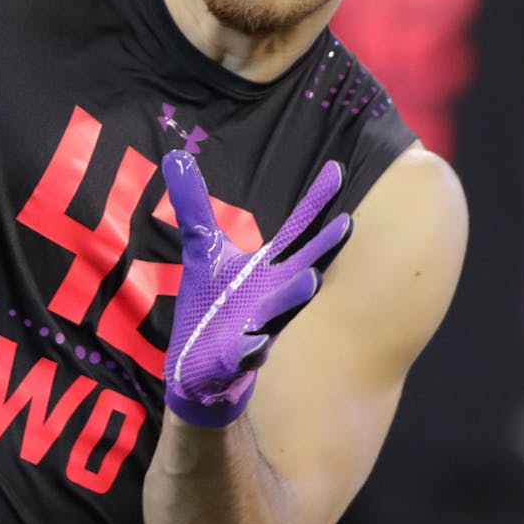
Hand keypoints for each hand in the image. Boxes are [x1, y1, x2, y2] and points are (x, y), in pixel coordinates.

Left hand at [162, 150, 352, 426]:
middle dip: (323, 248)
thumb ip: (194, 207)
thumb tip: (176, 155)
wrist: (198, 369)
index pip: (296, 231)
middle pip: (302, 268)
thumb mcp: (201, 252)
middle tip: (346, 223)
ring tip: (312, 279)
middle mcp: (270, 296)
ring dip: (295, 296)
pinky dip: (252, 349)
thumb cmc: (212, 307)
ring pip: (280, 311)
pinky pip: (247, 354)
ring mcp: (256, 327)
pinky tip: (257, 345)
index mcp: (267, 270)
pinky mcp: (234, 358)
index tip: (336, 168)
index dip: (315, 202)